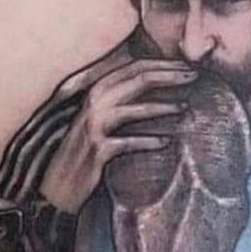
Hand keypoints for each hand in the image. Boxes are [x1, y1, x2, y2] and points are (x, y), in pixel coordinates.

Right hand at [40, 59, 195, 212]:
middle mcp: (93, 104)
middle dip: (169, 75)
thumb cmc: (83, 151)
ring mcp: (93, 127)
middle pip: (137, 80)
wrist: (56, 187)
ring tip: (185, 107)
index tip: (186, 65)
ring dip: (163, 106)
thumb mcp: (98, 120)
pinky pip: (128, 143)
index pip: (132, 67)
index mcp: (96, 91)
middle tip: (194, 75)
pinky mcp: (97, 151)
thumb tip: (152, 84)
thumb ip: (119, 101)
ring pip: (134, 109)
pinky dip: (149, 141)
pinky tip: (166, 142)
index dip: (161, 64)